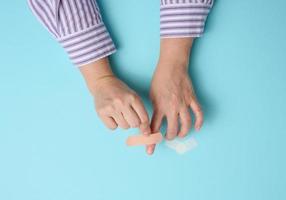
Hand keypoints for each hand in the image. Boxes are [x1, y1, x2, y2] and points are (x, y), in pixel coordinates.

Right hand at [80, 58, 149, 133]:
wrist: (103, 83)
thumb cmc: (120, 92)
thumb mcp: (133, 96)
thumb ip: (141, 112)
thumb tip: (146, 131)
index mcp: (133, 97)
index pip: (144, 118)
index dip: (145, 125)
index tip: (144, 128)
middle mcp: (122, 102)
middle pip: (135, 124)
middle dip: (133, 122)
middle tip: (128, 115)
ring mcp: (111, 107)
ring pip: (124, 126)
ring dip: (123, 123)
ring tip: (119, 113)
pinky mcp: (101, 112)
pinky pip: (113, 127)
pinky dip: (113, 124)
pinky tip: (111, 115)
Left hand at [146, 38, 202, 154]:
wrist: (172, 66)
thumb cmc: (159, 80)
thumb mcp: (152, 95)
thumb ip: (154, 109)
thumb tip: (154, 121)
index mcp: (159, 106)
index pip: (154, 128)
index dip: (151, 140)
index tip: (149, 150)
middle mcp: (172, 107)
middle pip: (171, 129)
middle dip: (168, 137)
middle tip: (167, 137)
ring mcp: (183, 104)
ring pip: (186, 124)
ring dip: (182, 133)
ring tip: (179, 134)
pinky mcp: (192, 99)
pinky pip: (198, 113)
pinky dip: (199, 122)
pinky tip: (196, 128)